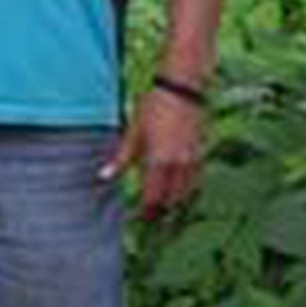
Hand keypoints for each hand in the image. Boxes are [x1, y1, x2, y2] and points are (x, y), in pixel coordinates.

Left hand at [99, 87, 206, 218]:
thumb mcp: (133, 131)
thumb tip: (104, 176)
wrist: (182, 88)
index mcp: (158, 161)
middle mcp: (177, 166)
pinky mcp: (201, 154)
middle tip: (152, 215)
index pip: (153, 198)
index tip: (141, 218)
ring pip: (186, 193)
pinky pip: (196, 181)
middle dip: (162, 209)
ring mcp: (192, 161)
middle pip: (171, 200)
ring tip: (165, 206)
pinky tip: (180, 188)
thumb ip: (122, 158)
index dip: (147, 211)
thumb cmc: (153, 106)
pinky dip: (188, 188)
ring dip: (175, 201)